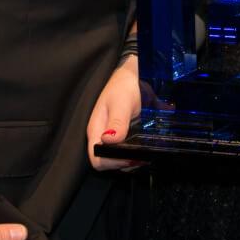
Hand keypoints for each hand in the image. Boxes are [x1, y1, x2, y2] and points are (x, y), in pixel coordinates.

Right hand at [86, 56, 144, 170]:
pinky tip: (142, 152)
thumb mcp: (121, 102)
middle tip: (139, 159)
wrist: (133, 75)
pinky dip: (133, 157)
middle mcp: (102, 135)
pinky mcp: (122, 136)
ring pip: (115, 161)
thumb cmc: (125, 85)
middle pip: (105, 163)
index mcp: (96, 129)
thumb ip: (116, 122)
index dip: (111, 162)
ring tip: (143, 157)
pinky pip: (124, 153)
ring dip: (129, 162)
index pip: (96, 158)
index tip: (128, 158)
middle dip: (121, 164)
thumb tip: (108, 140)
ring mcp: (112, 137)